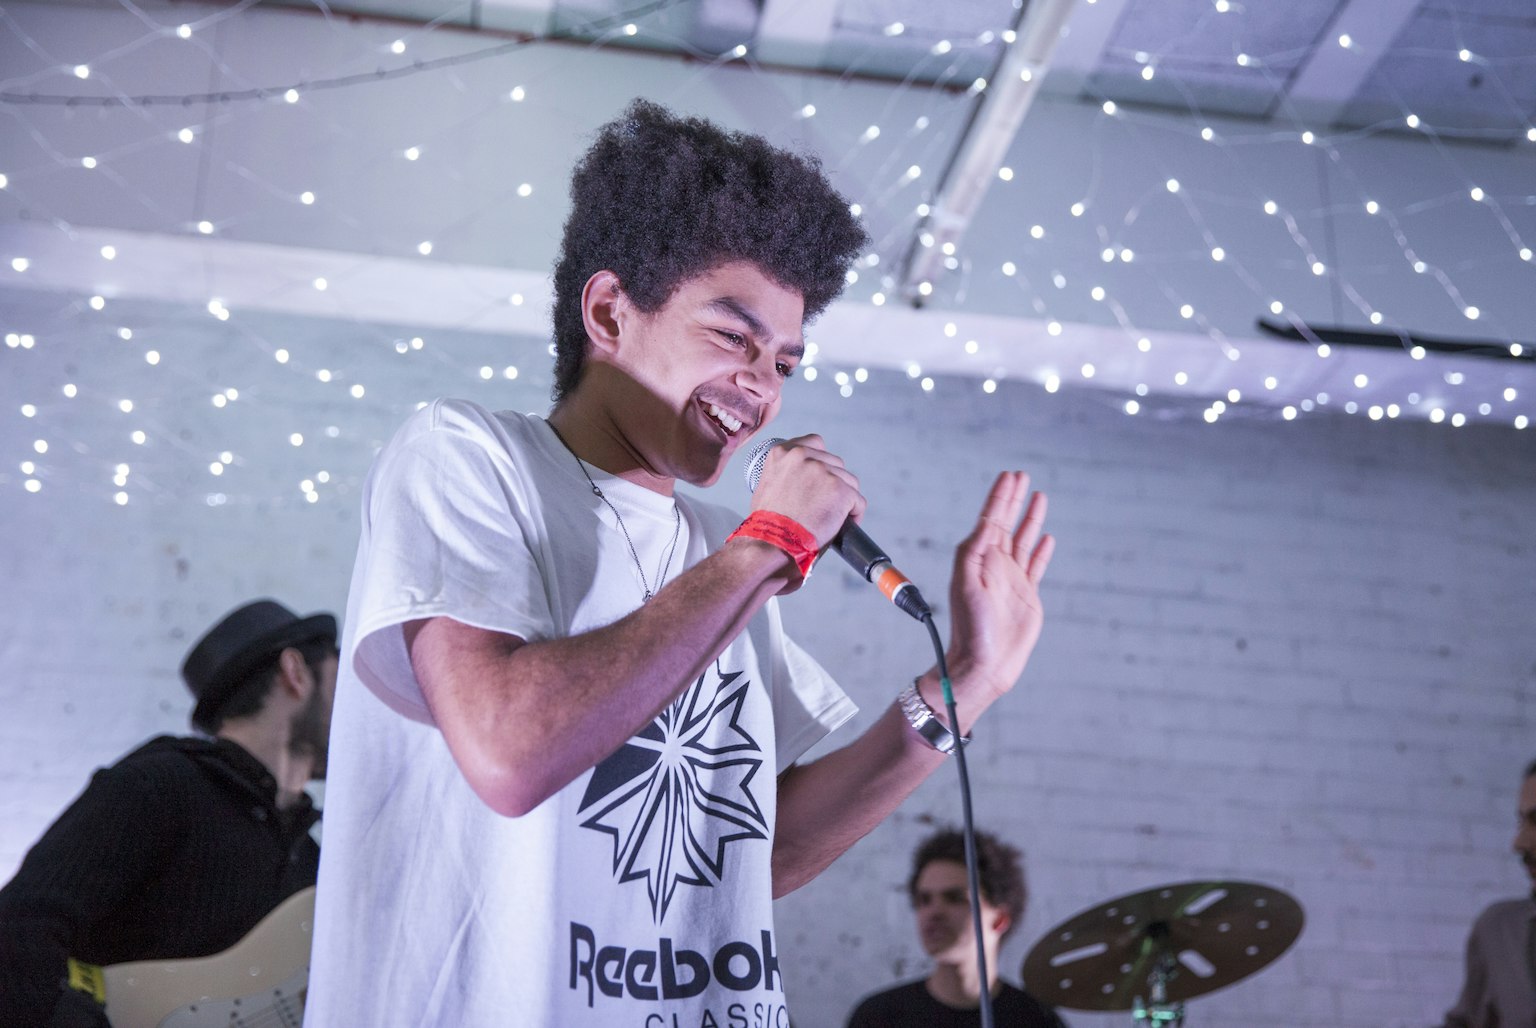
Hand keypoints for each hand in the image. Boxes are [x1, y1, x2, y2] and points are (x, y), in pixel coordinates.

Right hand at [747, 434, 865, 549]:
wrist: (772, 542)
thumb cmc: (767, 522)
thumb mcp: (767, 483)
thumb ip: (786, 471)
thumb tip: (802, 477)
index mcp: (783, 452)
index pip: (816, 443)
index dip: (822, 463)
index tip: (820, 480)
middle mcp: (803, 456)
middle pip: (835, 463)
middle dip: (834, 483)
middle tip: (825, 504)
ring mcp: (823, 471)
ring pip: (849, 481)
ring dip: (844, 498)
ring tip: (833, 516)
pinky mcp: (840, 490)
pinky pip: (858, 501)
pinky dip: (854, 513)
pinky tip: (844, 523)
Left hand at [944, 471, 1054, 702]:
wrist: (984, 663)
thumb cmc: (970, 628)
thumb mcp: (966, 585)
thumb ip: (975, 551)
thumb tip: (986, 521)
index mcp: (978, 558)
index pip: (990, 519)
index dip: (999, 497)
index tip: (1009, 476)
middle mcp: (994, 564)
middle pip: (1006, 523)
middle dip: (1014, 499)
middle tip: (1022, 476)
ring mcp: (1012, 579)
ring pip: (1023, 539)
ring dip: (1030, 518)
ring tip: (1039, 496)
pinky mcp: (1026, 595)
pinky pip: (1036, 565)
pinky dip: (1041, 550)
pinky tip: (1047, 537)